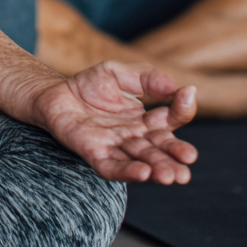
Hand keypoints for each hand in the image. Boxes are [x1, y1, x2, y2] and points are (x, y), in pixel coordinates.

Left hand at [35, 60, 197, 184]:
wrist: (56, 93)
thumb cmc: (89, 84)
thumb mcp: (119, 72)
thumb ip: (147, 78)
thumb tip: (178, 85)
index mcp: (145, 119)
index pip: (170, 119)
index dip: (181, 108)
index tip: (187, 94)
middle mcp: (135, 137)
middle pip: (160, 148)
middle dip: (175, 155)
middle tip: (189, 159)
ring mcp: (116, 147)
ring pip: (141, 161)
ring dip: (158, 169)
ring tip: (174, 175)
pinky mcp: (95, 154)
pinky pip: (114, 167)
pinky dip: (129, 172)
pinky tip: (144, 173)